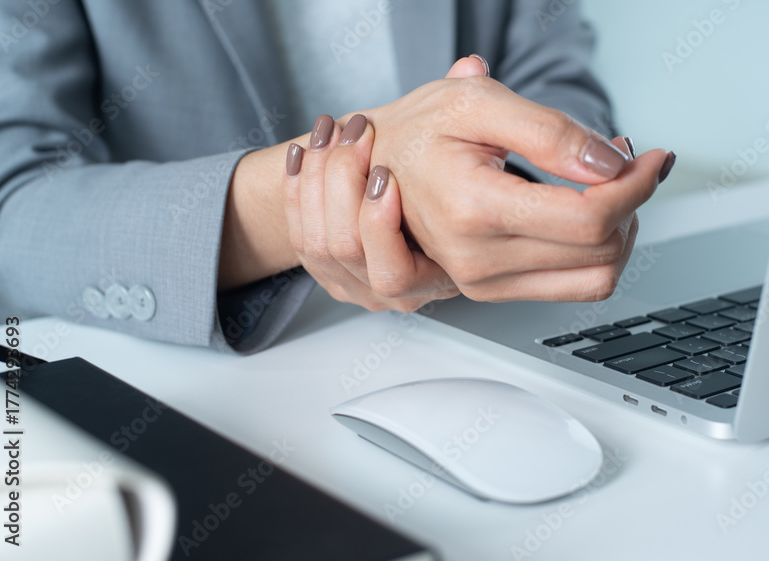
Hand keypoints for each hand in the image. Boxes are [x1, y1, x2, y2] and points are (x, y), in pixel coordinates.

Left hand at [281, 114, 458, 311]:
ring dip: (318, 178)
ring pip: (318, 241)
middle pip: (347, 248)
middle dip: (343, 180)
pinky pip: (298, 236)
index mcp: (437, 277)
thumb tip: (471, 68)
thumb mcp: (471, 155)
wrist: (424, 204)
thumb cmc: (451, 179)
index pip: (394, 273)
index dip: (377, 222)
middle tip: (358, 132)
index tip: (383, 170)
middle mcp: (396, 293)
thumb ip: (473, 114)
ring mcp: (358, 285)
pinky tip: (305, 152)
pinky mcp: (328, 273)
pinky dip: (296, 190)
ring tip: (332, 130)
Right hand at [341, 58, 672, 301]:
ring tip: (607, 185)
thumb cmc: (421, 131)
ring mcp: (483, 283)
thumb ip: (549, 131)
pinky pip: (573, 287)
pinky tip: (588, 211)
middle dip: (632, 200)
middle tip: (623, 158)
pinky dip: (598, 251)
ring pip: (596, 278)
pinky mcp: (491, 291)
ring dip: (620, 230)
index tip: (652, 158)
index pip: (588, 219)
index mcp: (472, 209)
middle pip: (601, 251)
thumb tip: (609, 165)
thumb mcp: (479, 103)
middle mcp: (476, 259)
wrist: (377, 165)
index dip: (636, 186)